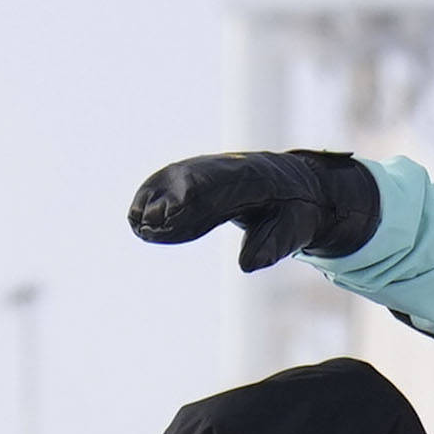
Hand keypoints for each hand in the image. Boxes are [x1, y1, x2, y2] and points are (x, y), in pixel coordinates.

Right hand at [127, 150, 380, 270]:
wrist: (296, 185)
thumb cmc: (296, 212)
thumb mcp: (294, 231)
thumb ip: (273, 246)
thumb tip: (248, 265)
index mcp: (255, 178)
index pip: (219, 183)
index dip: (191, 196)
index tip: (169, 213)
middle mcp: (227, 168)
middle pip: (190, 178)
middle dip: (167, 199)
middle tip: (145, 225)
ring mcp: (211, 170)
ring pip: (176, 180)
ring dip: (154, 200)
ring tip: (138, 226)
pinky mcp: (199, 179)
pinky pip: (172, 186)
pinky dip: (155, 200)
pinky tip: (139, 219)